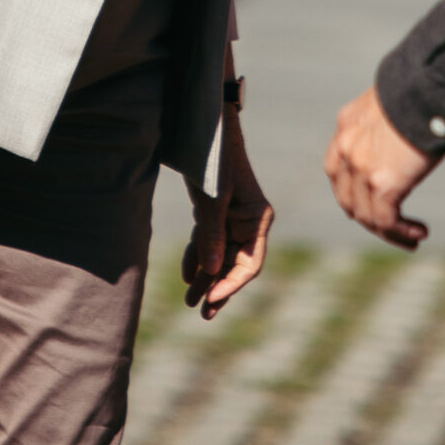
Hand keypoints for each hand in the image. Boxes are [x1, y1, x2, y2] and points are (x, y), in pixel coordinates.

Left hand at [184, 116, 274, 317]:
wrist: (205, 131)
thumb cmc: (215, 162)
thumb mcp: (213, 200)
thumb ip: (212, 236)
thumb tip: (213, 272)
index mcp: (258, 219)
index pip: (250, 263)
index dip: (232, 284)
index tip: (212, 299)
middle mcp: (249, 223)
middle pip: (235, 265)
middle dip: (218, 288)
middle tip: (203, 314)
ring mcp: (232, 219)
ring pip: (220, 256)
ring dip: (206, 277)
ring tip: (190, 301)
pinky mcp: (216, 214)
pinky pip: (208, 242)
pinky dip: (197, 256)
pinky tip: (186, 274)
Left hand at [325, 86, 435, 249]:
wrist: (432, 84)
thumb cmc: (425, 88)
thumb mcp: (393, 104)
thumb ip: (387, 125)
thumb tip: (403, 139)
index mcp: (347, 124)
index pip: (337, 169)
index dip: (352, 192)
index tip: (372, 205)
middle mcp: (346, 146)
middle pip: (347, 197)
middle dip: (369, 217)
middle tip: (392, 229)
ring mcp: (361, 166)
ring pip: (366, 215)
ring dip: (389, 231)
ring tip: (412, 238)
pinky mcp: (382, 183)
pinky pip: (386, 220)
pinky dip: (401, 232)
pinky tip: (419, 232)